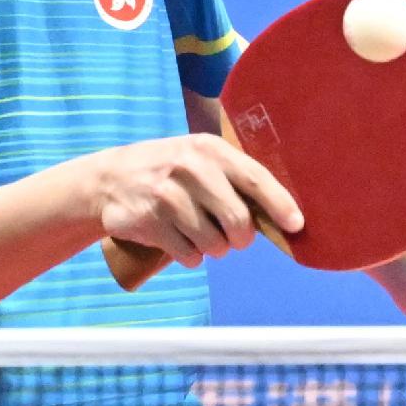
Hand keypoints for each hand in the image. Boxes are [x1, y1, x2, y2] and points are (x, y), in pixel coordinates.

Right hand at [84, 134, 299, 268]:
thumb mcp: (199, 160)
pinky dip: (190, 256)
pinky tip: (178, 239)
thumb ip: (235, 180)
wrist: (109, 180)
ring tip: (198, 233)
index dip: (279, 203)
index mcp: (208, 149)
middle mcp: (189, 168)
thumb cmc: (170, 172)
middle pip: (238, 220)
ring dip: (213, 248)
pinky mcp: (149, 222)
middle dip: (240, 237)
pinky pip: (190, 256)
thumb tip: (283, 217)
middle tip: (233, 237)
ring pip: (214, 244)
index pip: (254, 177)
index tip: (297, 225)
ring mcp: (166, 195)